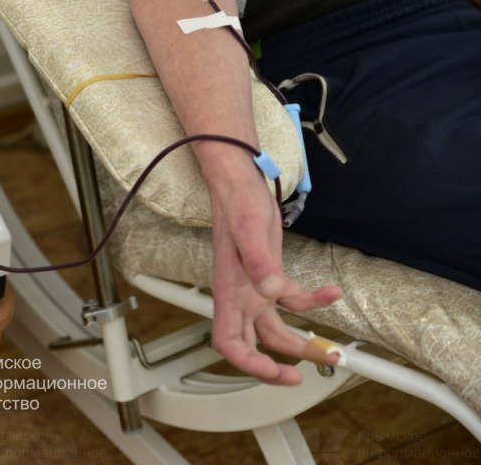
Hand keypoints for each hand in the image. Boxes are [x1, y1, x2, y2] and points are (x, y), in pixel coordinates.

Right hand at [206, 157, 342, 384]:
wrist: (240, 184)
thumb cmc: (237, 205)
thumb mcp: (250, 231)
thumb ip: (260, 263)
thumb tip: (271, 291)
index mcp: (229, 292)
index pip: (228, 342)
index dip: (248, 364)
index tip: (275, 372)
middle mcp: (241, 296)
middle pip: (253, 344)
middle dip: (276, 365)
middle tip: (304, 376)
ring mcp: (255, 289)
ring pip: (275, 329)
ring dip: (300, 342)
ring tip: (330, 350)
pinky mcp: (270, 276)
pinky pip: (292, 300)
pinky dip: (313, 301)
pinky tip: (332, 292)